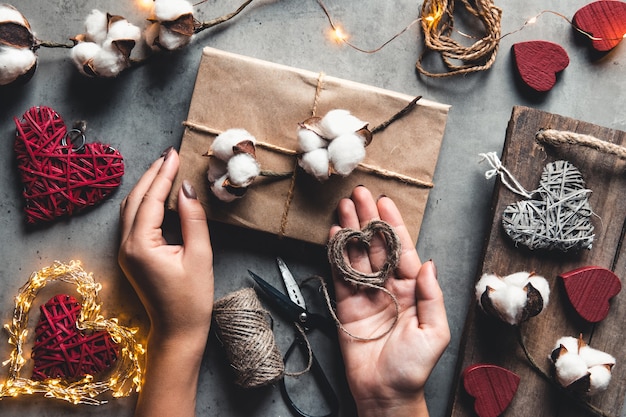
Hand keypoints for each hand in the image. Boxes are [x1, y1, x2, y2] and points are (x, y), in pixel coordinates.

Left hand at [118, 147, 213, 416]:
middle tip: (169, 155)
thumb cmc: (191, 299)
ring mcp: (126, 251)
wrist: (177, 331)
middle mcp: (127, 245)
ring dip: (146, 187)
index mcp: (141, 245)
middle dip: (152, 175)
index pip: (151, 199)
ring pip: (131, 209)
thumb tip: (186, 189)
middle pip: (135, 200)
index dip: (163, 175)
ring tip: (164, 169)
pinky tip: (157, 195)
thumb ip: (193, 219)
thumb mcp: (199, 256)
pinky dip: (144, 202)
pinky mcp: (132, 256)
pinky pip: (133, 220)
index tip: (174, 154)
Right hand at [329, 186, 449, 416]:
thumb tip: (429, 263)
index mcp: (413, 289)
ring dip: (351, 230)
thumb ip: (432, 297)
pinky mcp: (346, 304)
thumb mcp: (434, 333)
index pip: (402, 249)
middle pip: (377, 245)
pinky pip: (340, 274)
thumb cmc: (412, 367)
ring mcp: (366, 293)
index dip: (392, 225)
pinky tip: (335, 235)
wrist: (383, 392)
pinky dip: (336, 253)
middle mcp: (389, 286)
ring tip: (343, 206)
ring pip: (357, 254)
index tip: (384, 202)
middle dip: (368, 218)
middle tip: (358, 194)